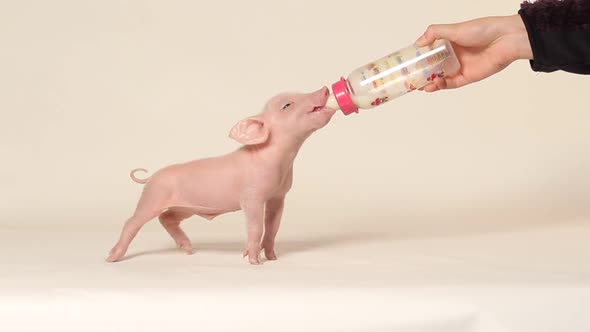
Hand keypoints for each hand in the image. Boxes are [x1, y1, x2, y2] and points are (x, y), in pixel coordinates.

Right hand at [415, 14, 532, 91]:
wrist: (506, 40)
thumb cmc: (483, 30)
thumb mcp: (454, 29)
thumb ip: (435, 33)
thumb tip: (418, 43)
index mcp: (450, 43)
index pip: (431, 53)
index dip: (420, 59)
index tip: (408, 64)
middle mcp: (454, 56)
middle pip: (434, 67)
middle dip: (422, 74)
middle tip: (411, 79)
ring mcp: (461, 67)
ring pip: (441, 78)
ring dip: (430, 82)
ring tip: (420, 86)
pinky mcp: (468, 77)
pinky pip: (452, 84)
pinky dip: (442, 86)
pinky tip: (433, 85)